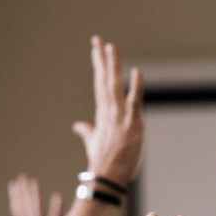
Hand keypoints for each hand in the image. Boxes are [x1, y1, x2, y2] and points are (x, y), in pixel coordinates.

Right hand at [7, 175, 62, 215]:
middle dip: (23, 192)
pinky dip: (55, 210)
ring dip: (33, 196)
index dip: (16, 196)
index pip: (18, 210)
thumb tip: (56, 197)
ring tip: (32, 181)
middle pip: (25, 208)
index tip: (14, 182)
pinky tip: (58, 196)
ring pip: (34, 212)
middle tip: (22, 176)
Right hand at [71, 37, 143, 189]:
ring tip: (110, 46)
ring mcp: (120, 116)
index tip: (97, 47)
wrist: (107, 177)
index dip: (99, 64)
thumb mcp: (94, 143)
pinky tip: (137, 70)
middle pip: (104, 79)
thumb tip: (78, 125)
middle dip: (101, 58)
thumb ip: (87, 131)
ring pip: (115, 85)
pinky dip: (136, 86)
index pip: (100, 83)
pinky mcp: (132, 123)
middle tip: (98, 38)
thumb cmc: (103, 162)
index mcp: (102, 113)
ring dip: (113, 66)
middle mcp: (109, 111)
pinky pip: (134, 100)